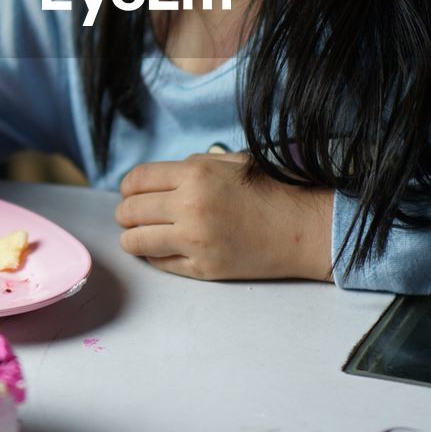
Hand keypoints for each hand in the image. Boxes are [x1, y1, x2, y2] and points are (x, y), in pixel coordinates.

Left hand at [115, 152, 333, 281]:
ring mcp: (194, 241)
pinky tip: (165, 248)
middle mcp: (189, 207)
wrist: (303, 228)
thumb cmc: (270, 190)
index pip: (137, 180)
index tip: (132, 193)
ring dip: (133, 237)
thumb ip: (192, 166)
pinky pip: (159, 263)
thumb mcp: (231, 162)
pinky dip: (154, 256)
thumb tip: (157, 179)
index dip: (128, 187)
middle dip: (126, 213)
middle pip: (130, 211)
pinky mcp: (203, 269)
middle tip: (134, 215)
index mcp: (195, 175)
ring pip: (135, 241)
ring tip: (143, 234)